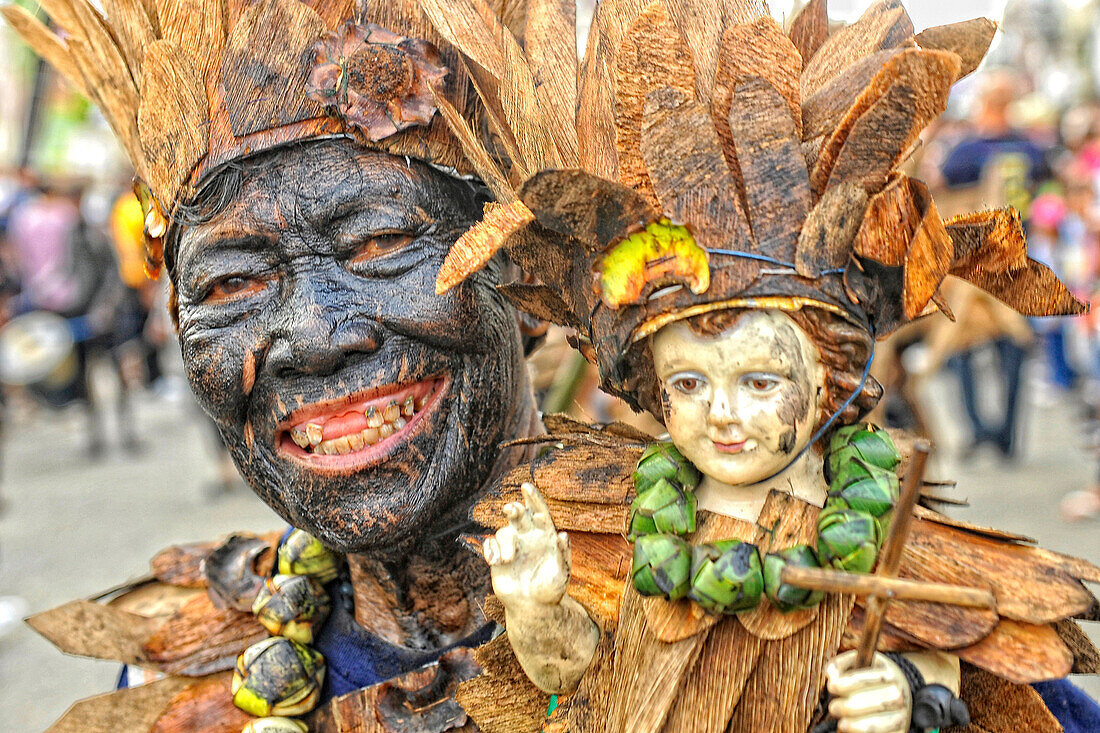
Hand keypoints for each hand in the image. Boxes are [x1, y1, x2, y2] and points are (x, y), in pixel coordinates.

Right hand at [483, 482, 570, 607]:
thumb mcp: (561, 573)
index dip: (533, 498)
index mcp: (545, 535)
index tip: (526, 486)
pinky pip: (490, 545)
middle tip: (510, 509)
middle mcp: (528, 536)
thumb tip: (563, 535)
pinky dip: (491, 550)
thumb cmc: (551, 589)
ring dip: (505, 543)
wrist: (533, 607)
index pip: (540, 512)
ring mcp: (512, 546)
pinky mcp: (498, 557)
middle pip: (519, 515)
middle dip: (513, 509)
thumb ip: (563, 554)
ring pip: (503, 531)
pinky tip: (495, 562)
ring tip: (509, 559)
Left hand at [826, 651, 911, 732]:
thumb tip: (831, 674)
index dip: (844, 684)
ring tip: (842, 724)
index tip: (831, 687)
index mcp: (889, 675)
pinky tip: (853, 731)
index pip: (864, 680)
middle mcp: (898, 695)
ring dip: (855, 725)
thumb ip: (841, 665)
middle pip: (869, 703)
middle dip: (847, 707)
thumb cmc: (871, 679)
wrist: (897, 695)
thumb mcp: (859, 664)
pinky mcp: (900, 732)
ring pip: (875, 724)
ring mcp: (901, 715)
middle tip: (833, 708)